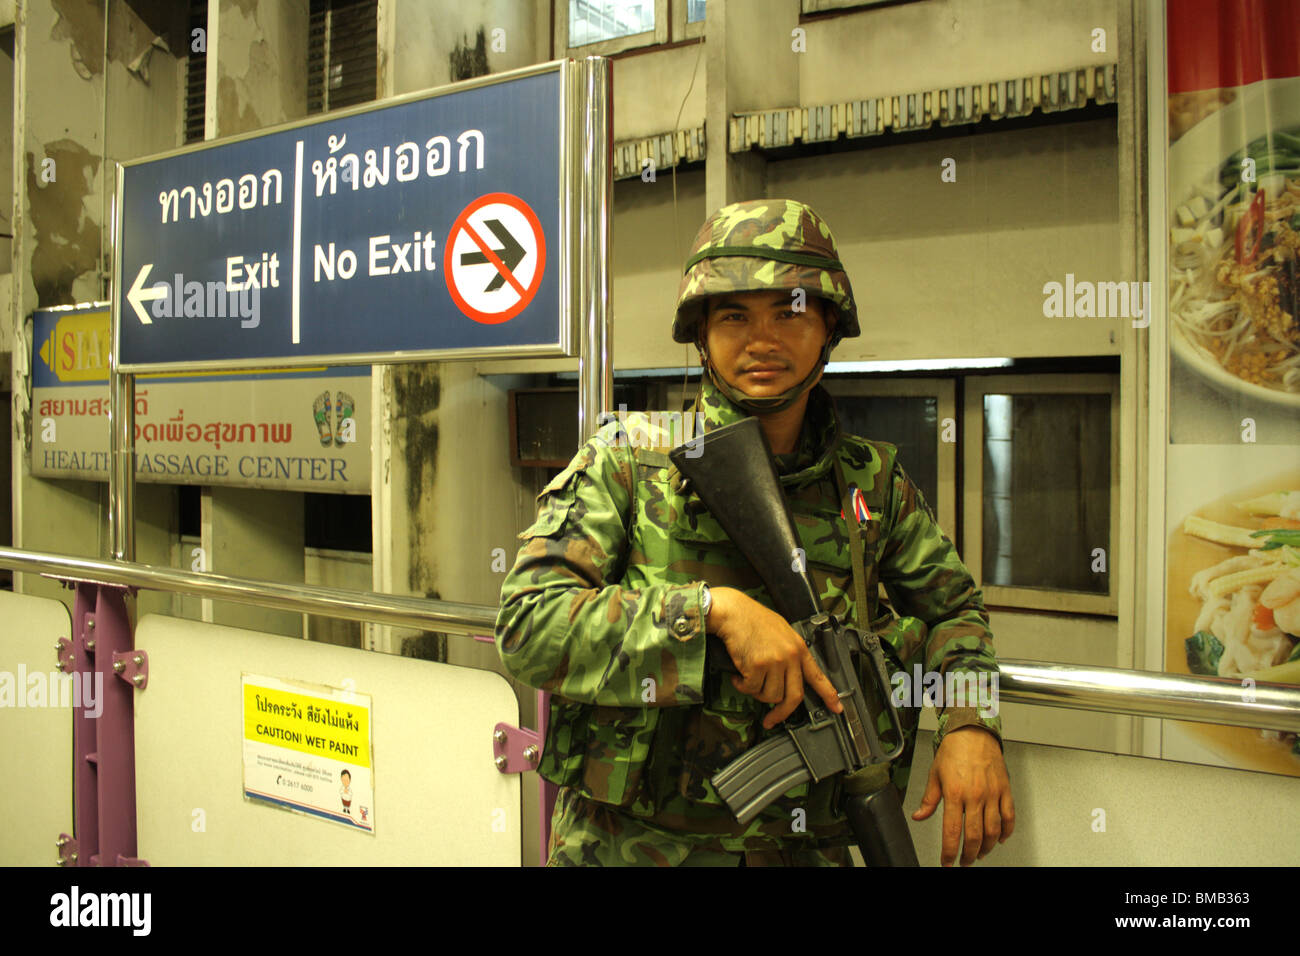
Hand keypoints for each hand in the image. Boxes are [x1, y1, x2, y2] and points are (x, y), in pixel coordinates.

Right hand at [706, 586, 842, 728]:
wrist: (734, 612)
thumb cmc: (753, 620)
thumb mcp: (782, 633)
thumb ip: (789, 654)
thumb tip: (787, 678)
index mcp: (799, 648)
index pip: (818, 676)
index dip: (829, 695)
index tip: (837, 708)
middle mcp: (790, 656)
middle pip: (793, 696)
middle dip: (782, 713)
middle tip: (772, 719)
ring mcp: (775, 661)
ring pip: (770, 695)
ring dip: (756, 692)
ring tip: (748, 677)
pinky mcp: (758, 666)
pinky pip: (751, 689)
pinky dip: (742, 686)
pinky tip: (738, 674)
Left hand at [911, 725, 1013, 865]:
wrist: (973, 732)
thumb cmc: (953, 750)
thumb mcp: (935, 774)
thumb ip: (929, 800)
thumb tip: (919, 817)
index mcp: (954, 793)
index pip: (951, 831)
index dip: (949, 851)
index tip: (947, 862)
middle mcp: (975, 795)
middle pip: (974, 835)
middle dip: (968, 854)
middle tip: (965, 862)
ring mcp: (992, 794)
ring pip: (993, 830)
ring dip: (986, 847)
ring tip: (979, 853)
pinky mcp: (1005, 790)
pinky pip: (1009, 816)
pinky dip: (1006, 831)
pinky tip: (1000, 839)